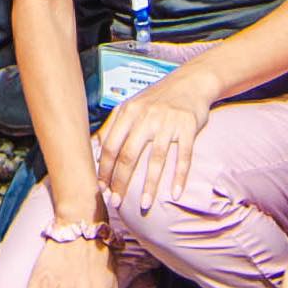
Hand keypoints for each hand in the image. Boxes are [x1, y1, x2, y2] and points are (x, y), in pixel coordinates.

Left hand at [96, 71, 212, 215]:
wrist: (190, 82)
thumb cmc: (157, 98)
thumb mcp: (132, 106)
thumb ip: (115, 125)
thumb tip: (96, 148)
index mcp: (128, 112)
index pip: (111, 146)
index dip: (105, 169)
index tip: (102, 189)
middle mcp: (146, 116)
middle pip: (129, 155)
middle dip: (120, 182)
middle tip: (116, 203)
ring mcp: (167, 122)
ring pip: (155, 158)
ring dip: (149, 185)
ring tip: (144, 205)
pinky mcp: (188, 126)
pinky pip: (183, 155)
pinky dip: (179, 176)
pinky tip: (175, 193)